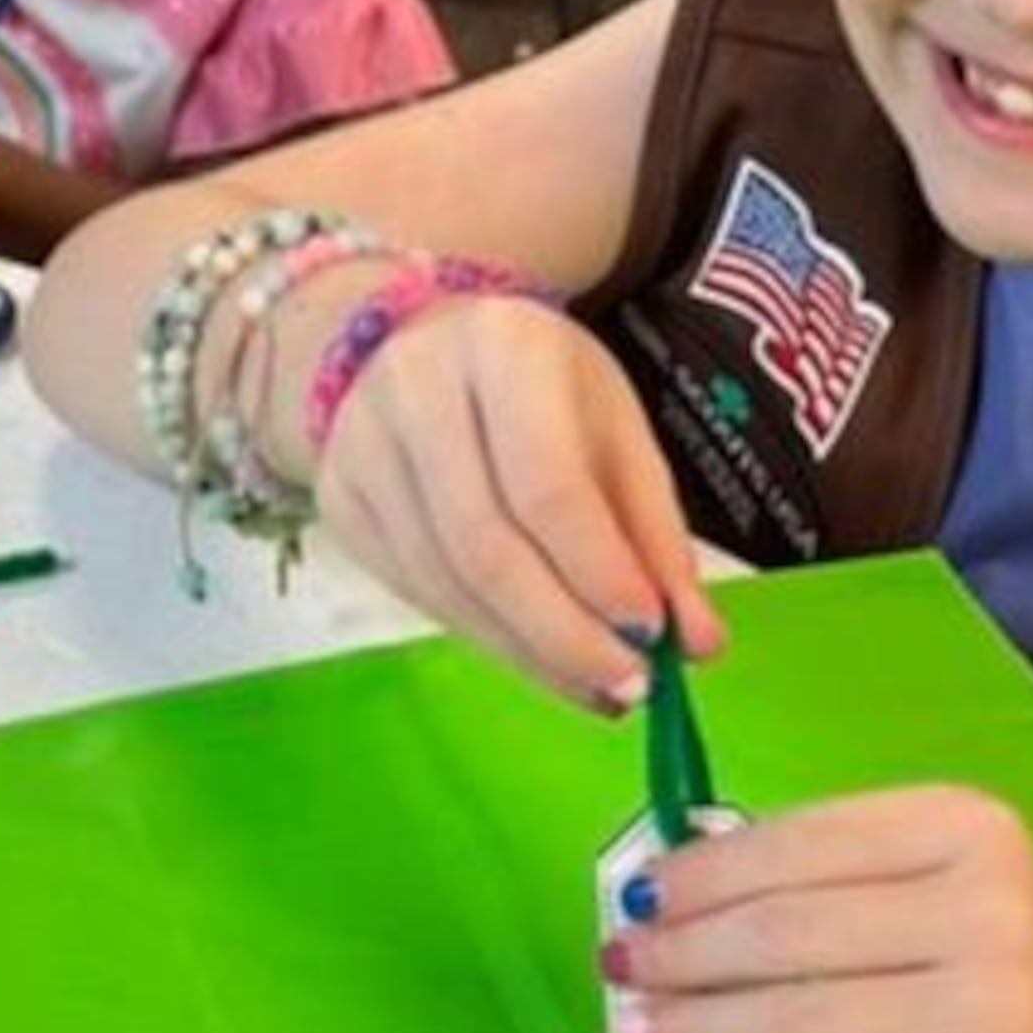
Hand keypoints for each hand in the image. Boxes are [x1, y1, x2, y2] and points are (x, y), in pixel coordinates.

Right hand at [312, 298, 723, 710]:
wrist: (426, 346)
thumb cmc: (542, 388)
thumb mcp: (616, 431)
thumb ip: (656, 534)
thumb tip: (696, 645)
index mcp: (503, 346)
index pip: (547, 482)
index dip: (600, 570)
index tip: (655, 636)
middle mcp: (415, 388)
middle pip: (486, 546)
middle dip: (565, 634)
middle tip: (630, 687)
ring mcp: (359, 446)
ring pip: (445, 583)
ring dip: (528, 652)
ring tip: (596, 686)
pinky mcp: (336, 499)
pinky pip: (415, 592)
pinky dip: (486, 639)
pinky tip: (539, 658)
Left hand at [601, 790, 1032, 1032]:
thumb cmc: (1018, 958)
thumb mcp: (950, 878)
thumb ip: (841, 874)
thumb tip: (683, 889)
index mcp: (963, 826)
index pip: (800, 842)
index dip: (703, 872)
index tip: (639, 894)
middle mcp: (982, 904)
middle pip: (788, 929)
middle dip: (684, 950)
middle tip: (621, 966)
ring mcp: (990, 1003)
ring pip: (800, 1015)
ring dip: (700, 1026)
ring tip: (641, 1030)